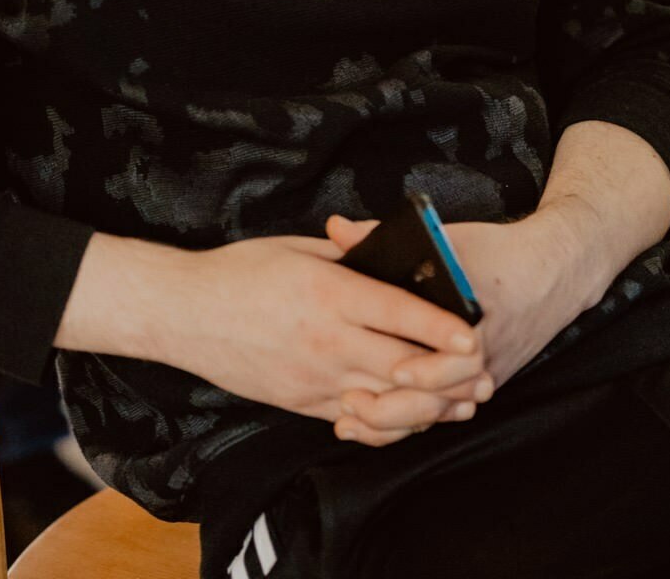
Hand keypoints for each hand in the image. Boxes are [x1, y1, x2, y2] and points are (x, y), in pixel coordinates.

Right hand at [56, 227, 487, 448]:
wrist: (185, 314)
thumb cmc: (240, 272)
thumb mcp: (296, 250)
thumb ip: (347, 258)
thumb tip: (387, 261)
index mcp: (328, 294)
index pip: (399, 313)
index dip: (442, 325)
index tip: (475, 330)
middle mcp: (326, 341)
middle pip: (403, 366)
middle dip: (450, 374)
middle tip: (484, 372)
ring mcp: (313, 378)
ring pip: (385, 402)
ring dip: (428, 405)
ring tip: (461, 400)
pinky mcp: (301, 403)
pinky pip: (356, 419)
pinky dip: (389, 419)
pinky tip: (410, 412)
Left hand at [325, 210, 592, 423]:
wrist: (555, 272)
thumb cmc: (497, 251)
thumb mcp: (447, 238)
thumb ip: (386, 234)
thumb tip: (335, 228)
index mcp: (474, 316)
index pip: (457, 356)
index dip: (426, 370)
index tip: (394, 372)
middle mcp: (483, 352)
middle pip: (444, 398)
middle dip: (396, 407)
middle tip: (350, 404)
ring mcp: (486, 372)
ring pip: (442, 411)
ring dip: (400, 421)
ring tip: (354, 420)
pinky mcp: (482, 382)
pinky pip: (448, 409)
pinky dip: (416, 418)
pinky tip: (381, 423)